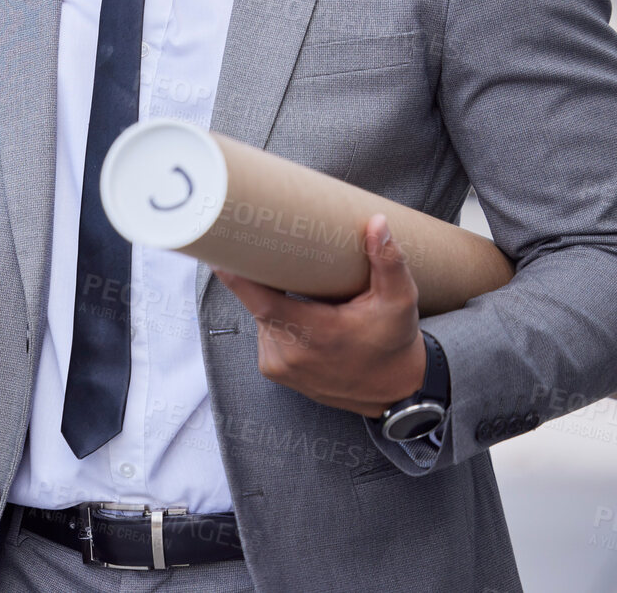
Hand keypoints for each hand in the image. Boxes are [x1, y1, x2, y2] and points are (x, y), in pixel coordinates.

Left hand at [215, 214, 426, 418]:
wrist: (393, 393)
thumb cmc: (393, 344)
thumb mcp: (399, 302)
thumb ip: (388, 262)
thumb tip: (377, 223)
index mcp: (314, 334)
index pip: (260, 301)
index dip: (236, 276)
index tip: (218, 250)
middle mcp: (288, 353)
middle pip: (258, 302)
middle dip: (264, 278)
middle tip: (275, 253)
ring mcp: (277, 365)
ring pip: (261, 317)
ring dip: (274, 300)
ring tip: (302, 293)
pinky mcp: (273, 371)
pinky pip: (265, 333)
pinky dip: (276, 320)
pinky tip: (299, 315)